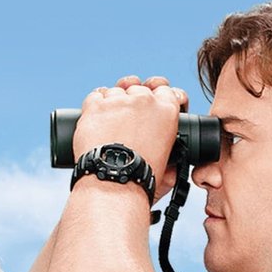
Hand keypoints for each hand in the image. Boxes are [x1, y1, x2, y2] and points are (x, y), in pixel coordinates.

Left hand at [73, 75, 188, 198]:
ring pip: (115, 92)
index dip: (157, 96)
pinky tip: (98, 122)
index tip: (151, 105)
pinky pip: (95, 95)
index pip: (164, 89)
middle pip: (138, 88)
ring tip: (111, 127)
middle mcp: (144, 100)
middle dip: (133, 102)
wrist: (114, 184)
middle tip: (128, 122)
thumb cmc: (141, 179)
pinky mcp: (96, 106)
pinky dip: (95, 107)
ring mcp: (118, 101)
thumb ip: (176, 156)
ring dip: (113, 104)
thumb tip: (176, 160)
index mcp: (167, 111)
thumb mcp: (170, 168)